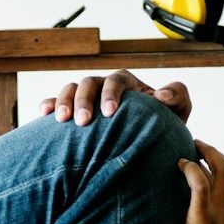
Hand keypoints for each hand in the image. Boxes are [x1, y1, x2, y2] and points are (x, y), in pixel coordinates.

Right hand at [41, 70, 191, 126]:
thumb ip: (178, 96)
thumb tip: (161, 94)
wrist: (149, 142)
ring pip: (70, 89)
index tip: (110, 113)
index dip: (111, 93)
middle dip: (84, 100)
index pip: (116, 80)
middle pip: (89, 83)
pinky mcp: (74, 110)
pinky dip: (49, 105)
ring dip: (64, 101)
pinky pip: (57, 102)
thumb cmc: (163, 125)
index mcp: (127, 83)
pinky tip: (45, 115)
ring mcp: (88, 98)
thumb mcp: (178, 111)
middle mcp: (104, 86)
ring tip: (62, 121)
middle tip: (83, 122)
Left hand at [178, 140, 223, 223]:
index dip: (215, 180)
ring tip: (193, 144)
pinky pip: (201, 184)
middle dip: (217, 156)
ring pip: (223, 172)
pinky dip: (193, 169)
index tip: (200, 171)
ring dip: (208, 153)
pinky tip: (180, 165)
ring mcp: (220, 217)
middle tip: (200, 145)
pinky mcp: (204, 220)